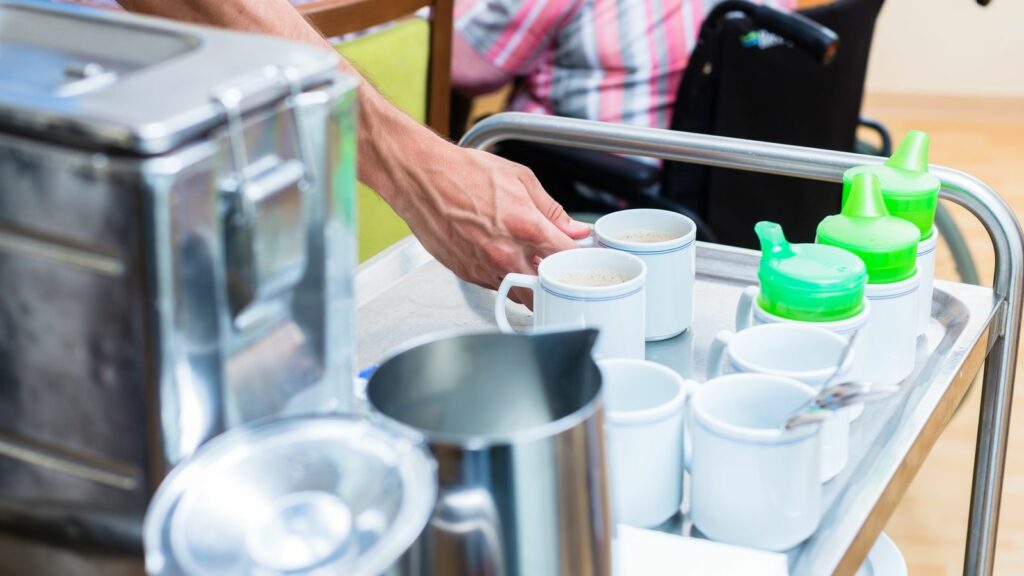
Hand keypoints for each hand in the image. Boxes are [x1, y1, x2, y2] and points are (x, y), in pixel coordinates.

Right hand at [389, 142, 590, 293]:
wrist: (421, 178)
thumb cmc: (464, 173)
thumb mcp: (520, 179)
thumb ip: (552, 209)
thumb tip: (574, 228)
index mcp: (525, 226)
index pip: (567, 256)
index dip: (578, 257)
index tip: (579, 254)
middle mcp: (505, 252)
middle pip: (545, 288)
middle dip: (554, 281)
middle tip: (556, 268)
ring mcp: (484, 267)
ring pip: (519, 292)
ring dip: (529, 282)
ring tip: (527, 260)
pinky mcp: (466, 273)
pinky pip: (495, 285)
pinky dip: (504, 276)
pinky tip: (501, 256)